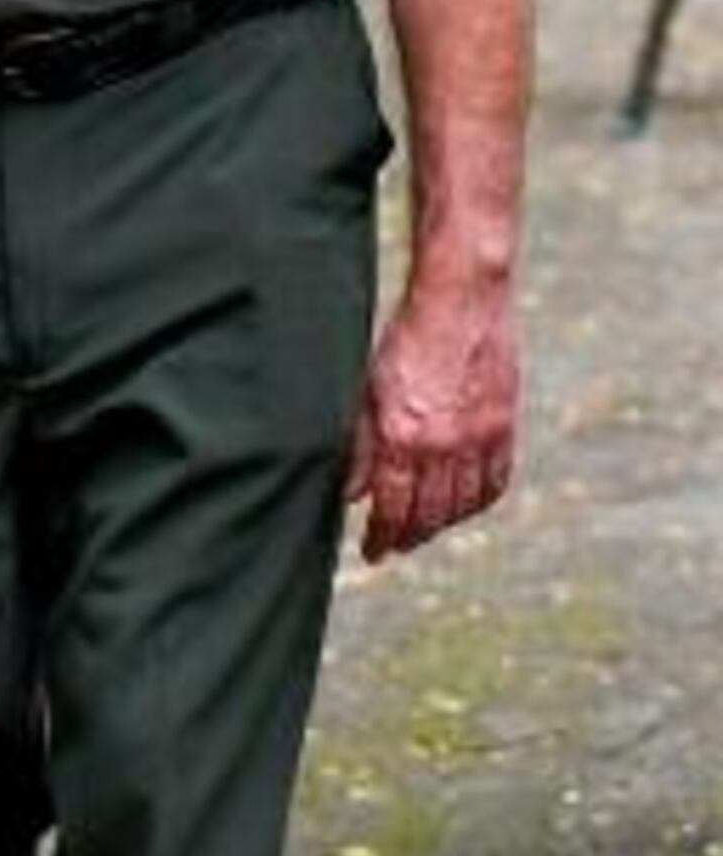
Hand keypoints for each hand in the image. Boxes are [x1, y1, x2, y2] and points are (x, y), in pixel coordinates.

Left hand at [350, 283, 519, 561]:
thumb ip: (358, 445)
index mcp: (402, 436)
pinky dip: (479, 502)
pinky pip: (495, 482)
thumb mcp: (365, 389)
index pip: (391, 507)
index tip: (372, 551)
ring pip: (463, 504)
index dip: (381, 536)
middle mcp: (443, 445)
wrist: (461, 303)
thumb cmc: (403, 340)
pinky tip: (465, 506)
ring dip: (442, 525)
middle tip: (395, 547)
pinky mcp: (504, 427)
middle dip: (409, 536)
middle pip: (429, 513)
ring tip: (423, 531)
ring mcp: (479, 439)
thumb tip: (350, 494)